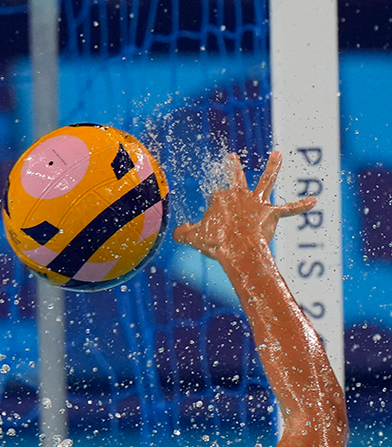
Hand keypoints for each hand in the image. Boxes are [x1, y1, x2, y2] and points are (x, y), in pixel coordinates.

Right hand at [173, 152, 315, 263]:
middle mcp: (239, 195)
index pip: (215, 198)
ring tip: (278, 154)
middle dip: (233, 166)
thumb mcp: (191, 237)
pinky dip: (301, 206)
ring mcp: (256, 202)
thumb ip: (182, 233)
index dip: (213, 211)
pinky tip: (314, 201)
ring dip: (273, 167)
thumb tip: (177, 233)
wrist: (237, 248)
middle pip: (236, 177)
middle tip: (232, 158)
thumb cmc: (214, 243)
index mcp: (219, 198)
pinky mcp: (271, 213)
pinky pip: (289, 209)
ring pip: (266, 180)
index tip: (212, 226)